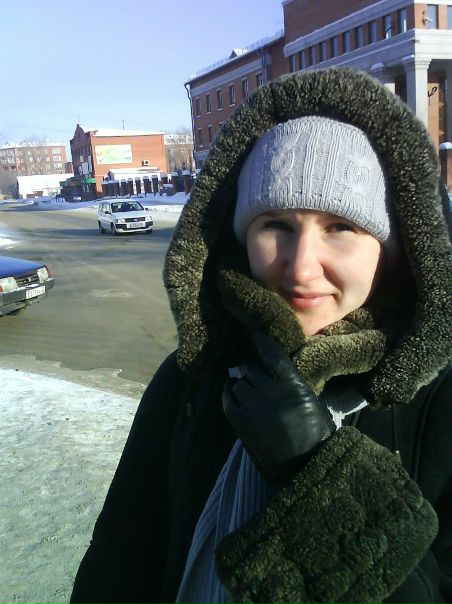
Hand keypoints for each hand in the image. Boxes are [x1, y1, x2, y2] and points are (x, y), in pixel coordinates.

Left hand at [223, 332, 335, 480]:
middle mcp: (270, 390)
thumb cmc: (314, 434)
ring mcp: (253, 404)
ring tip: (246, 389)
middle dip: (253, 373)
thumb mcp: (311, 402)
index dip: (263, 344)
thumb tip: (275, 374)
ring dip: (242, 384)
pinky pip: (229, 398)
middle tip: (256, 379)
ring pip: (240, 383)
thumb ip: (293, 385)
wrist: (303, 464)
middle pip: (252, 370)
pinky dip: (229, 393)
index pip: (274, 356)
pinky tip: (231, 390)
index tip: (255, 336)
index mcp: (293, 384)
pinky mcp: (240, 419)